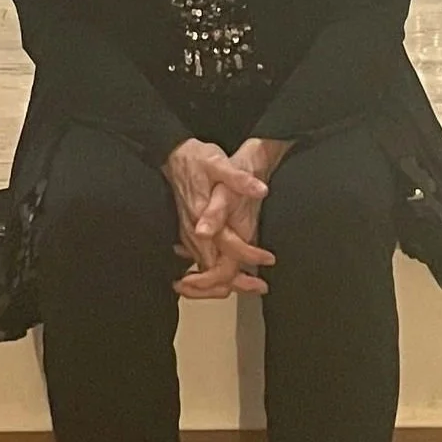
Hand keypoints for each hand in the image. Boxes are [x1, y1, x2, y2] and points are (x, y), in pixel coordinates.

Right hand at [163, 139, 275, 299]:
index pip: (225, 248)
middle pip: (212, 269)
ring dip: (225, 282)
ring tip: (251, 286)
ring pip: (205, 268)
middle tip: (260, 287)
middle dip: (235, 282)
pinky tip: (228, 276)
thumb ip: (239, 180)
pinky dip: (213, 273)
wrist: (173, 153)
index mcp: (202, 216)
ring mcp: (189, 233)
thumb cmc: (196, 158)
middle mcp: (193, 230)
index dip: (248, 256)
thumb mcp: (218, 162)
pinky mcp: (189, 231)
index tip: (268, 259)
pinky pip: (200, 260)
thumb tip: (261, 190)